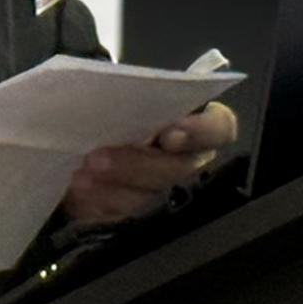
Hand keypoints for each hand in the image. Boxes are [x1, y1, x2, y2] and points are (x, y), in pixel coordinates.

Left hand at [61, 101, 240, 228]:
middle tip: (99, 157)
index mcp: (193, 125)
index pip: (220, 129)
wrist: (83, 137)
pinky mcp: (135, 213)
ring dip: (114, 187)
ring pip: (150, 197)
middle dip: (138, 164)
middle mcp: (186, 161)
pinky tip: (82, 191)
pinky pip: (124, 215)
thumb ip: (130, 95)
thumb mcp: (121, 95)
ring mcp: (162, 191)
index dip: (202, 133)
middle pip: (179, 170)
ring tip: (82, 174)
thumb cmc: (112, 110)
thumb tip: (114, 88)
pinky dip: (101, 203)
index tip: (170, 134)